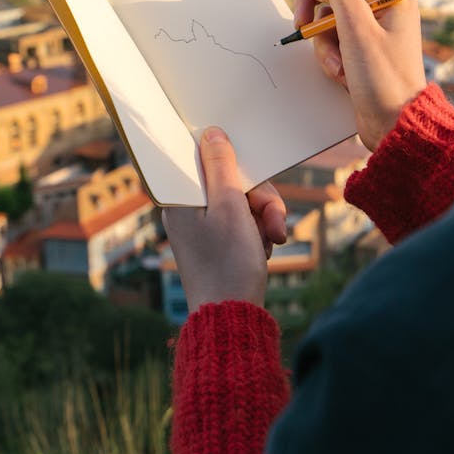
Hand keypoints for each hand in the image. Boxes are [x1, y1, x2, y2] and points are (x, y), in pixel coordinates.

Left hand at [162, 127, 287, 312]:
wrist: (231, 320)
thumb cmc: (228, 265)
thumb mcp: (230, 207)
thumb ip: (221, 166)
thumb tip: (211, 133)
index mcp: (180, 197)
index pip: (208, 160)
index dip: (238, 168)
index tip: (254, 182)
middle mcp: (185, 209)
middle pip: (230, 181)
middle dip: (260, 200)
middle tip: (274, 224)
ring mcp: (200, 226)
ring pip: (241, 201)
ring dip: (263, 218)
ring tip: (270, 242)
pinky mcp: (215, 242)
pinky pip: (241, 221)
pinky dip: (257, 232)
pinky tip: (262, 251)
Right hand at [295, 0, 426, 149]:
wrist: (394, 124)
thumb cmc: (384, 80)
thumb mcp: (358, 30)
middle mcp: (383, 2)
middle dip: (319, 6)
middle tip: (304, 25)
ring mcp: (370, 24)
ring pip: (329, 11)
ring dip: (324, 38)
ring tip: (337, 63)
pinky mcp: (359, 45)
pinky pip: (331, 35)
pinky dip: (328, 53)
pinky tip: (340, 73)